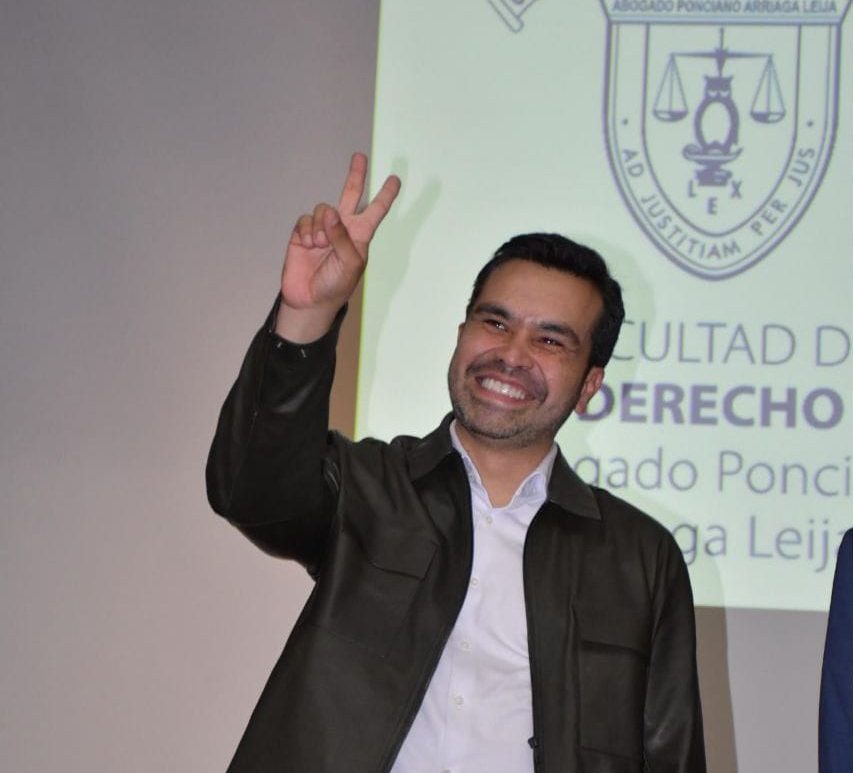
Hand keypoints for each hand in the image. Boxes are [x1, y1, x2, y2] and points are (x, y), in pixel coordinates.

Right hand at [277, 153, 399, 340]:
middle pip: (350, 195)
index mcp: (360, 236)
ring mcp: (322, 229)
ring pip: (323, 209)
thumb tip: (331, 213)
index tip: (395, 180)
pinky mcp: (303, 233)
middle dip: (355, 176)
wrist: (309, 299)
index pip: (375, 211)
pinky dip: (306, 232)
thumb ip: (342, 238)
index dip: (386, 196)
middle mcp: (342, 228)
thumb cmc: (336, 285)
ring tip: (319, 246)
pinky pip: (305, 220)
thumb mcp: (349, 264)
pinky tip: (307, 245)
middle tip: (360, 157)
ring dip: (320, 227)